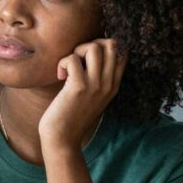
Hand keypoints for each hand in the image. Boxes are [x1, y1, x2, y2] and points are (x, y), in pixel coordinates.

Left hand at [38, 38, 125, 152]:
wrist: (62, 138)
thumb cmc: (72, 115)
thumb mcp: (93, 96)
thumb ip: (98, 77)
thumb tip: (92, 51)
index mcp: (114, 85)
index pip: (122, 52)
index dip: (104, 46)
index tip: (88, 57)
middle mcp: (108, 84)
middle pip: (112, 45)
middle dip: (92, 43)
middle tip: (78, 59)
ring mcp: (95, 85)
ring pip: (94, 47)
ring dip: (77, 51)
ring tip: (69, 67)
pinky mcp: (79, 87)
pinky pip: (73, 59)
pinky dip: (63, 63)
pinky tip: (60, 76)